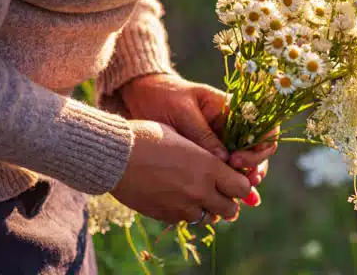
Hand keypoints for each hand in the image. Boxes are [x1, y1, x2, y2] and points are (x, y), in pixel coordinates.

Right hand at [111, 120, 250, 223]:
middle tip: (221, 190)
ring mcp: (182, 206)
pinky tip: (177, 196)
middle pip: (231, 209)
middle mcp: (199, 190)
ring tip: (199, 194)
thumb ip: (207, 152)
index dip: (241, 183)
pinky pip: (185, 220)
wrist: (114, 155)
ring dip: (209, 207)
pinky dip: (187, 211)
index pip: (242, 187)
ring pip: (209, 217)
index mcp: (209, 167)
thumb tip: (223, 160)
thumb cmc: (149, 136)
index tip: (235, 177)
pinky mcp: (165, 215)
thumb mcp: (184, 137)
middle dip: (229, 200)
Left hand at [119, 74, 277, 184]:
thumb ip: (203, 134)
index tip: (236, 160)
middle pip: (257, 149)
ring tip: (241, 198)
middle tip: (245, 184)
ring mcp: (221, 141)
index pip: (260, 127)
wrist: (142, 95)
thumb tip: (224, 161)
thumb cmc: (165, 96)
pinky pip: (224, 171)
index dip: (258, 147)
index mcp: (231, 110)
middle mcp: (231, 126)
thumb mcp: (183, 112)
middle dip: (255, 168)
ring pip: (243, 164)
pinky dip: (229, 187)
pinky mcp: (208, 154)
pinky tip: (232, 203)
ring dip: (245, 182)